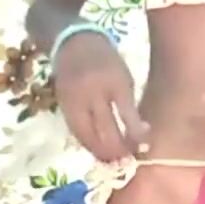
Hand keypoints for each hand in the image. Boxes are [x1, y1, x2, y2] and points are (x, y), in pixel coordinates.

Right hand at [54, 31, 149, 161]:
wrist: (71, 41)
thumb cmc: (105, 60)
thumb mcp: (124, 76)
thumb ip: (129, 106)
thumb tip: (140, 135)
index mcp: (114, 81)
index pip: (126, 115)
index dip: (135, 135)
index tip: (142, 148)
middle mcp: (93, 91)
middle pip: (104, 129)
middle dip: (116, 150)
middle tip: (126, 162)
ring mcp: (74, 99)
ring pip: (86, 134)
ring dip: (99, 152)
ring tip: (111, 162)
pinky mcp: (62, 105)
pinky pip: (75, 130)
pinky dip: (86, 143)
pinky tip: (95, 150)